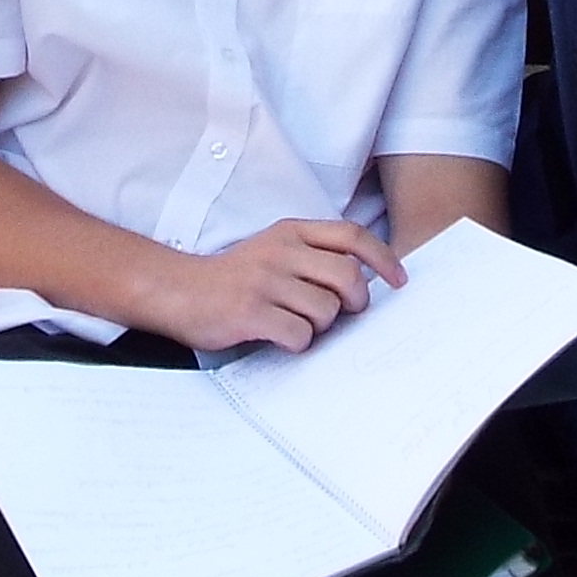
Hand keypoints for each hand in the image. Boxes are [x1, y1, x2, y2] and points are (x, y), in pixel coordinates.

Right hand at [146, 215, 405, 353]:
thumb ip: (312, 257)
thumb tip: (362, 285)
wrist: (178, 291)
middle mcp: (280, 251)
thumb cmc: (233, 278)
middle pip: (347, 278)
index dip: (382, 259)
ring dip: (321, 327)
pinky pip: (299, 335)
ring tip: (299, 325)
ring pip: (326, 311)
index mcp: (290, 232)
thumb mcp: (273, 251)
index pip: (351, 236)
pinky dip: (298, 344)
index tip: (398, 281)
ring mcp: (265, 281)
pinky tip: (280, 338)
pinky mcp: (251, 312)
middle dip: (355, 303)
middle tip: (345, 315)